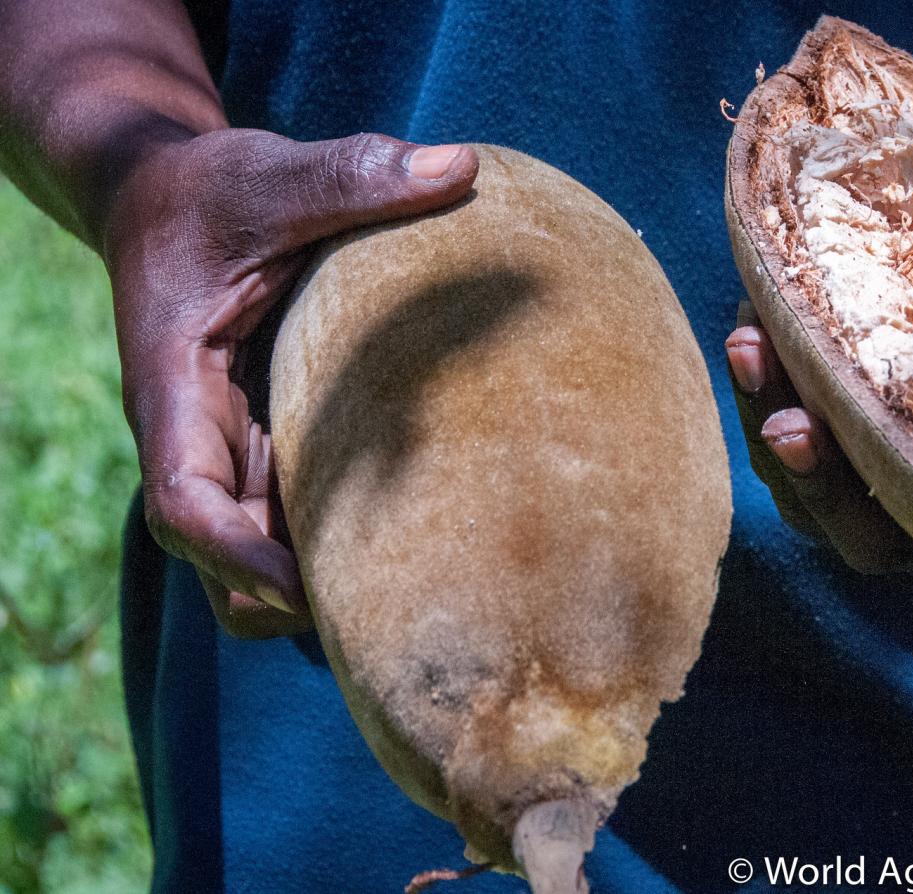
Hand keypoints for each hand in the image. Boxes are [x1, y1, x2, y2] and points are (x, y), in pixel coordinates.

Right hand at [103, 129, 478, 637]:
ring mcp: (233, 450)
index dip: (240, 555)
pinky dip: (338, 544)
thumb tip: (460, 168)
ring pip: (253, 560)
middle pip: (221, 562)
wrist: (167, 198)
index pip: (182, 504)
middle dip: (290, 596)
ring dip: (317, 583)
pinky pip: (291, 522)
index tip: (312, 582)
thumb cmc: (208, 190)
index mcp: (174, 390)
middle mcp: (198, 438)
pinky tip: (422, 535)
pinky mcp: (268, 446)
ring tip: (420, 585)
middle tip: (400, 607)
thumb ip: (350, 174)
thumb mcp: (267, 174)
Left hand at [726, 244, 912, 620]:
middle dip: (830, 489)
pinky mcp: (830, 406)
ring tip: (751, 347)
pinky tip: (750, 318)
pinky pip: (782, 416)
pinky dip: (763, 379)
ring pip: (812, 483)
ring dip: (771, 424)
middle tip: (800, 432)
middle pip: (873, 535)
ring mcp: (876, 462)